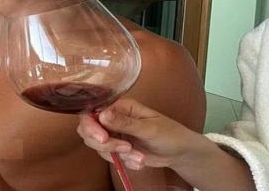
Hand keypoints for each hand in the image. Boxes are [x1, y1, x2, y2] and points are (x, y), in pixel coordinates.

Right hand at [77, 98, 201, 171]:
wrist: (178, 152)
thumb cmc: (168, 133)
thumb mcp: (148, 128)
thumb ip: (125, 122)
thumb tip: (102, 114)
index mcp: (121, 106)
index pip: (94, 111)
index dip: (92, 125)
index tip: (103, 138)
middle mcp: (113, 117)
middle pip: (89, 130)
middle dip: (105, 144)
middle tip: (125, 149)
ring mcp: (114, 133)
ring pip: (98, 146)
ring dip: (118, 155)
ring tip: (138, 156)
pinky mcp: (117, 148)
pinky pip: (109, 157)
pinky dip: (124, 162)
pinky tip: (140, 160)